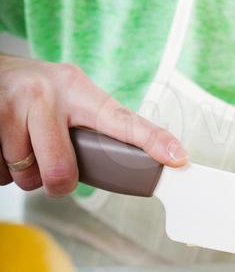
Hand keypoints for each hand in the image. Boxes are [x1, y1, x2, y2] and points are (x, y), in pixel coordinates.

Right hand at [0, 53, 188, 196]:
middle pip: (61, 171)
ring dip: (22, 173)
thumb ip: (88, 125)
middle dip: (55, 182)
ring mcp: (14, 104)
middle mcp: (48, 93)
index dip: (152, 141)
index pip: (121, 120)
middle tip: (50, 165)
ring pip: (25, 176)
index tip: (179, 157)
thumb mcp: (67, 98)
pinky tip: (3, 144)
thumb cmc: (35, 92)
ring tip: (22, 142)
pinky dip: (1, 170)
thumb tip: (119, 167)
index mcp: (79, 90)